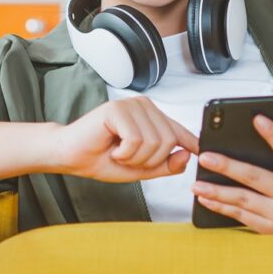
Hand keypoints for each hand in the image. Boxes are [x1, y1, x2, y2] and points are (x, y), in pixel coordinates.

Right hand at [51, 98, 198, 182]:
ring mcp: (131, 105)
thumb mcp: (141, 169)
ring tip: (118, 153)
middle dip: (149, 161)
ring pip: (154, 142)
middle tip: (127, 159)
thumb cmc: (101, 158)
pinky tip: (112, 148)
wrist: (70, 156)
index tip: (202, 151)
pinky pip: (136, 140)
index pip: (179, 131)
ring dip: (135, 158)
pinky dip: (124, 153)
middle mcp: (144, 107)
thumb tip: (187, 156)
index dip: (191, 143)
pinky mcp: (117, 109)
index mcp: (152, 117)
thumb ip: (165, 165)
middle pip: (169, 141)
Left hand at [193, 115, 272, 233]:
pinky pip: (240, 215)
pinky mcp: (268, 228)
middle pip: (255, 177)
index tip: (257, 120)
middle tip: (205, 157)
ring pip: (243, 199)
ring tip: (196, 184)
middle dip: (227, 167)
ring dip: (217, 191)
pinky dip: (220, 207)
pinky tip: (205, 198)